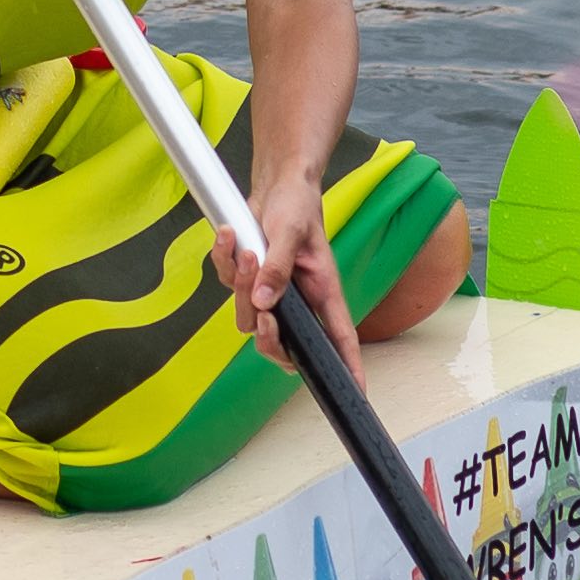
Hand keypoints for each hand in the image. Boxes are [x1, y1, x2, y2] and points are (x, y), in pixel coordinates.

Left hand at [218, 165, 361, 373]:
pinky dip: (224, 261)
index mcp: (322, 293)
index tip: (356, 393)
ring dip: (241, 285)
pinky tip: (229, 236)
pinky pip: (228, 286)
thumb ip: (277, 267)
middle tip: (262, 312)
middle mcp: (298, 301)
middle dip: (266, 336)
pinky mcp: (248, 281)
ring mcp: (271, 293)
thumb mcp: (290, 232)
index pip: (340, 340)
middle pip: (281, 345)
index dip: (349, 368)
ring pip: (248, 318)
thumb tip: (264, 301)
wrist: (277, 186)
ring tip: (249, 251)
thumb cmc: (297, 207)